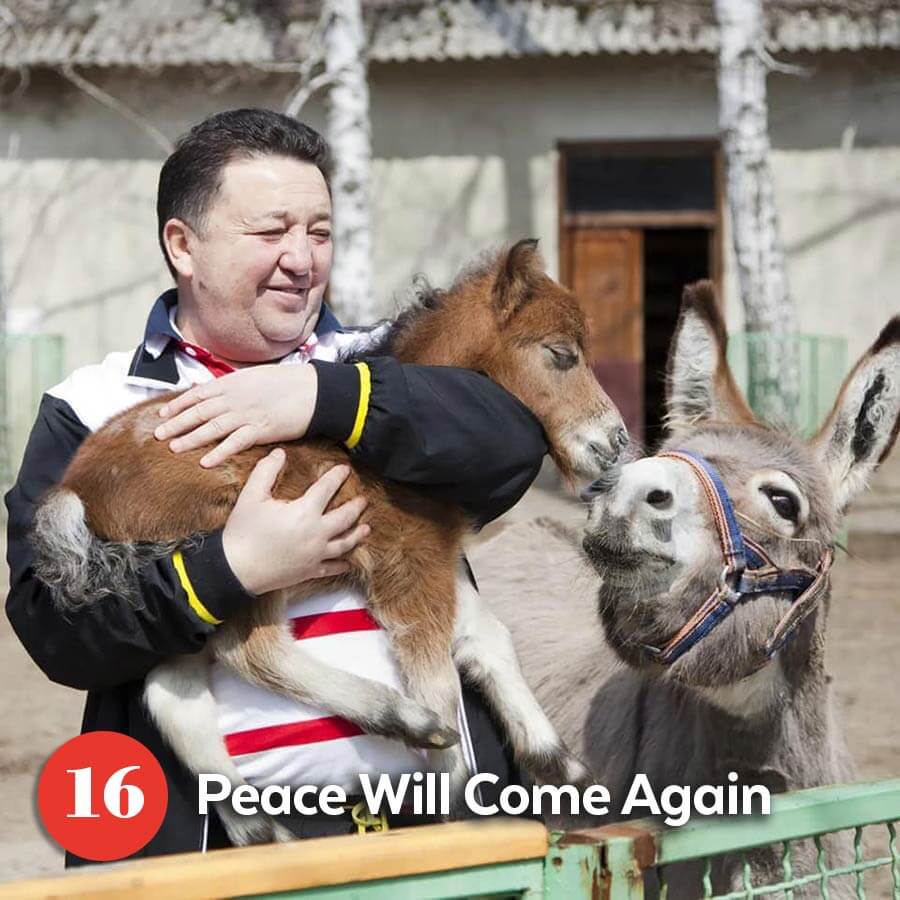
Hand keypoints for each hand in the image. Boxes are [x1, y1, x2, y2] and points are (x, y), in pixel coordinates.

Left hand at [154, 364, 317, 466]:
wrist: (314, 390)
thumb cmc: (290, 383)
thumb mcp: (257, 376)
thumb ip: (236, 385)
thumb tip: (220, 391)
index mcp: (233, 382)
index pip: (198, 394)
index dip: (178, 404)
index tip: (163, 413)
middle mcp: (234, 398)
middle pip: (198, 412)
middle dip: (176, 423)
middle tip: (158, 435)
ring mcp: (246, 414)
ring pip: (210, 428)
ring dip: (190, 438)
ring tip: (173, 448)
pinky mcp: (260, 429)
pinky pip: (234, 443)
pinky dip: (218, 453)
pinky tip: (204, 461)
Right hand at [222, 449, 368, 594]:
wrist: (235, 569)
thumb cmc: (242, 532)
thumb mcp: (251, 497)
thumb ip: (266, 472)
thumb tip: (279, 453)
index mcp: (304, 512)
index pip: (327, 489)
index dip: (336, 476)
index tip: (344, 469)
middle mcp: (316, 534)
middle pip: (345, 517)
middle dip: (356, 506)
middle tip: (363, 500)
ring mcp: (315, 554)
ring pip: (344, 543)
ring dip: (357, 534)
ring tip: (366, 528)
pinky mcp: (310, 571)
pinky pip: (331, 567)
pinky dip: (342, 564)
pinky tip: (349, 562)